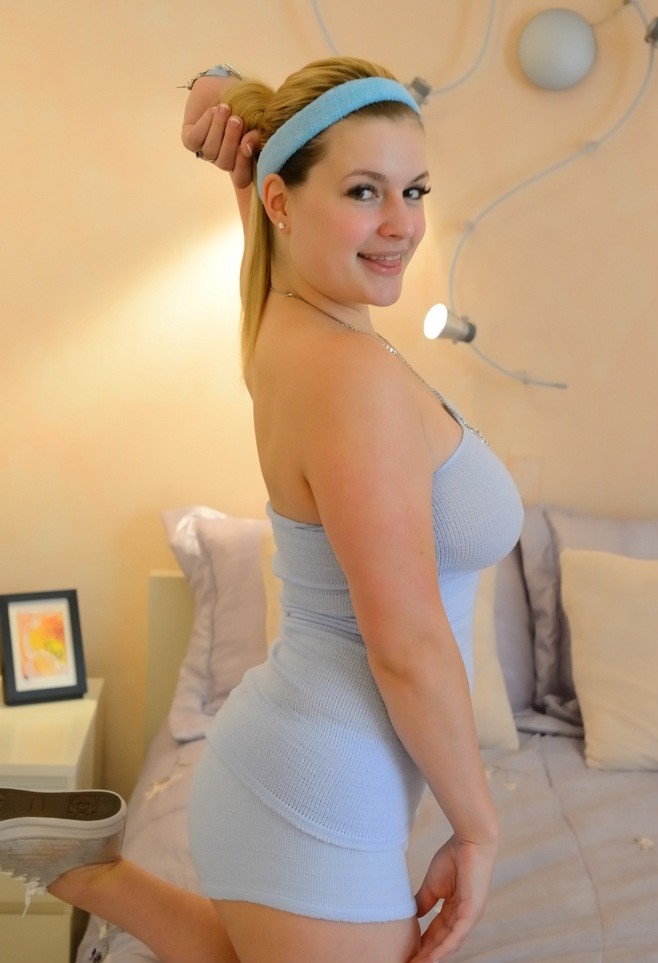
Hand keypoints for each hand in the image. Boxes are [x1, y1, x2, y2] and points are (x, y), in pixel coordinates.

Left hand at [181, 76, 258, 188]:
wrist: (222, 83)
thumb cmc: (246, 101)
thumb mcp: (257, 115)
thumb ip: (258, 131)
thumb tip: (251, 143)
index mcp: (241, 159)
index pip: (241, 178)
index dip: (244, 165)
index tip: (248, 143)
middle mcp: (222, 158)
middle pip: (224, 163)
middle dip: (230, 141)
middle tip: (237, 120)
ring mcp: (205, 150)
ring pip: (209, 151)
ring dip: (218, 128)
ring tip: (224, 108)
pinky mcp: (189, 139)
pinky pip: (194, 141)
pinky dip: (204, 124)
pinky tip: (212, 111)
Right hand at [409, 834, 496, 962]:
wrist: (469, 840)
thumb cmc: (454, 857)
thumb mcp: (433, 884)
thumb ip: (424, 901)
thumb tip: (413, 915)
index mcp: (456, 909)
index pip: (437, 932)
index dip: (423, 944)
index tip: (408, 954)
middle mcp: (464, 916)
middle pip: (443, 941)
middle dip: (426, 954)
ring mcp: (470, 915)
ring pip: (451, 942)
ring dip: (434, 955)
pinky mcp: (473, 910)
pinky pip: (459, 933)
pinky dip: (446, 947)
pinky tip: (434, 957)